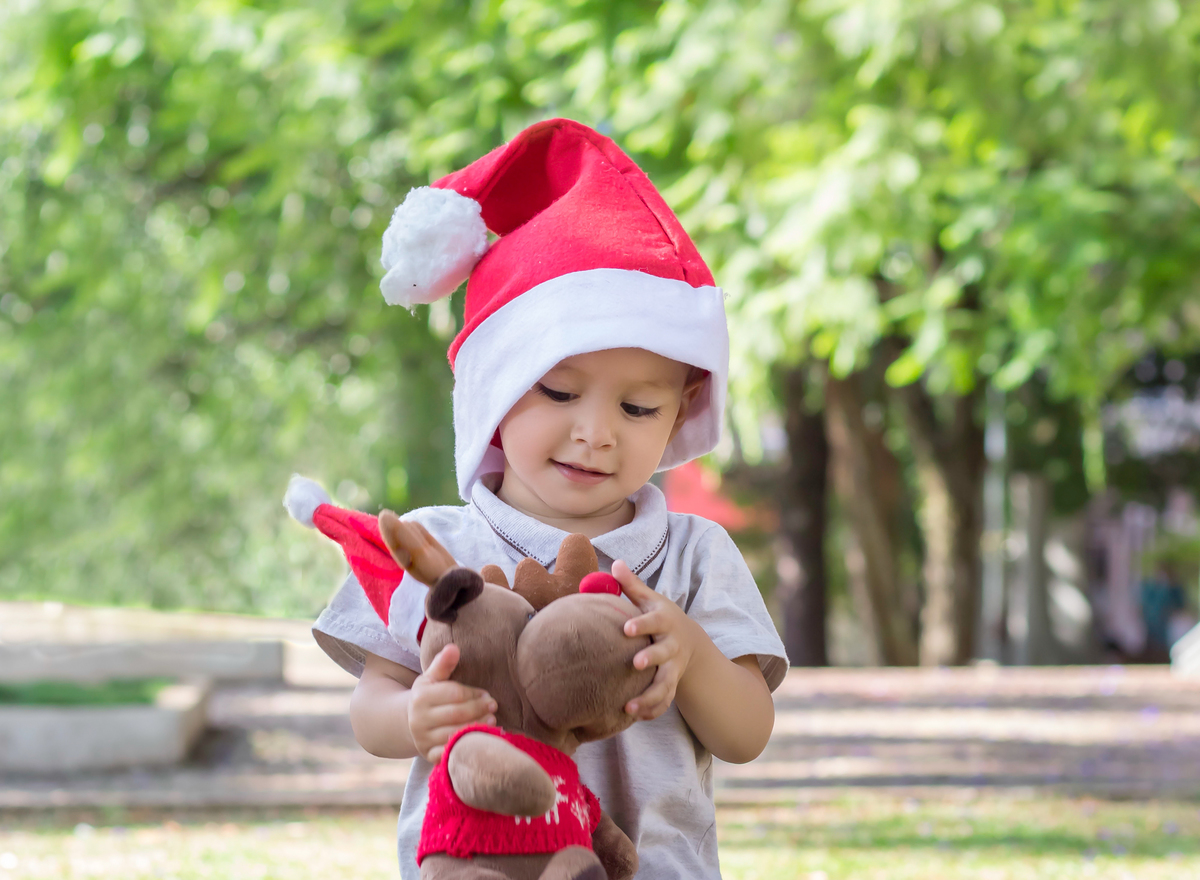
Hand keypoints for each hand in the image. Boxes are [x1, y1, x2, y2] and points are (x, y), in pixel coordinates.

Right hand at [408, 643, 496, 763]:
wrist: (412, 722)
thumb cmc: (430, 696)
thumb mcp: (433, 678)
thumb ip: (443, 663)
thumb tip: (453, 648)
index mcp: (421, 696)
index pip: (454, 694)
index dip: (474, 694)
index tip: (487, 694)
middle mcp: (418, 719)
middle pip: (456, 714)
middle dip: (478, 709)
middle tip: (493, 706)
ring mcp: (423, 740)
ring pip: (455, 734)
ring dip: (477, 728)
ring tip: (492, 721)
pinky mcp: (429, 756)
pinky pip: (450, 754)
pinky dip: (466, 748)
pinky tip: (480, 740)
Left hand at [613, 559, 702, 720]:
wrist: (689, 642)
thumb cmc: (660, 617)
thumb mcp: (650, 599)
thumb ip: (631, 585)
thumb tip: (613, 563)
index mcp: (663, 622)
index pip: (654, 621)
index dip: (642, 624)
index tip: (626, 628)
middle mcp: (671, 646)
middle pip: (664, 653)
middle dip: (652, 658)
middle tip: (636, 664)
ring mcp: (673, 668)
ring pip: (665, 684)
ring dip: (650, 697)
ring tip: (629, 707)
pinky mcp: (671, 686)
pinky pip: (664, 701)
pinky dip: (652, 710)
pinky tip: (634, 716)